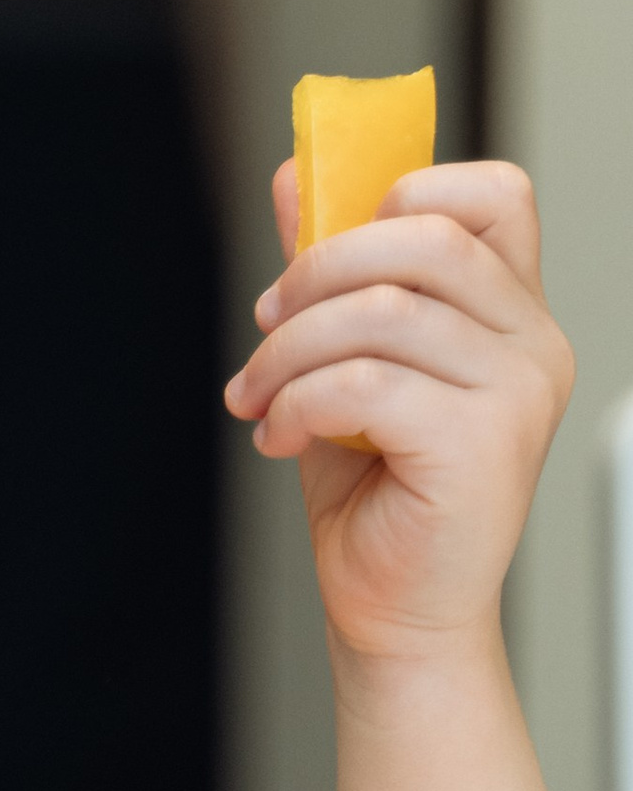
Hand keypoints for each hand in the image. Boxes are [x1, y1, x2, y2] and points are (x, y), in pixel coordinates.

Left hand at [223, 159, 573, 665]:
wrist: (396, 613)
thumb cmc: (378, 495)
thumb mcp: (344, 362)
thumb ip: (330, 274)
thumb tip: (295, 178)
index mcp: (513, 313)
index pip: (497, 194)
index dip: (405, 193)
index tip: (326, 249)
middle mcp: (533, 344)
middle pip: (424, 238)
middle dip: (317, 270)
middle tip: (266, 321)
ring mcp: (516, 394)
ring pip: (379, 312)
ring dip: (289, 350)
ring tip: (258, 395)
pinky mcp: (480, 446)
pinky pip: (365, 383)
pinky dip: (298, 403)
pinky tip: (280, 436)